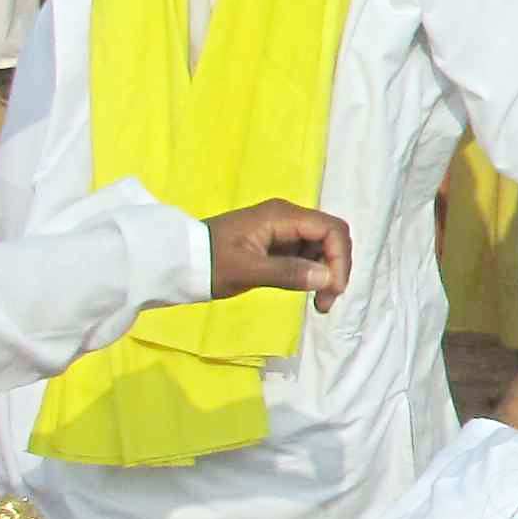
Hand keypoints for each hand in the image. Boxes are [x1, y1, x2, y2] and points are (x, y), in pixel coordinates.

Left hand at [202, 201, 352, 308]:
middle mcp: (287, 217)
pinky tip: (306, 291)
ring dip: (327, 273)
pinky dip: (313, 273)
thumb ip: (288, 273)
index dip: (340, 259)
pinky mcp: (276, 243)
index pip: (331, 230)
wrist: (178, 260)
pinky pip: (307, 254)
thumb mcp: (246, 271)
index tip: (332, 290)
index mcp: (282, 216)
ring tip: (318, 302)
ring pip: (322, 247)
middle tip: (326, 301)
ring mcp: (282, 230)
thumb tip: (327, 278)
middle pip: (331, 237)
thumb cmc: (209, 263)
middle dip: (336, 268)